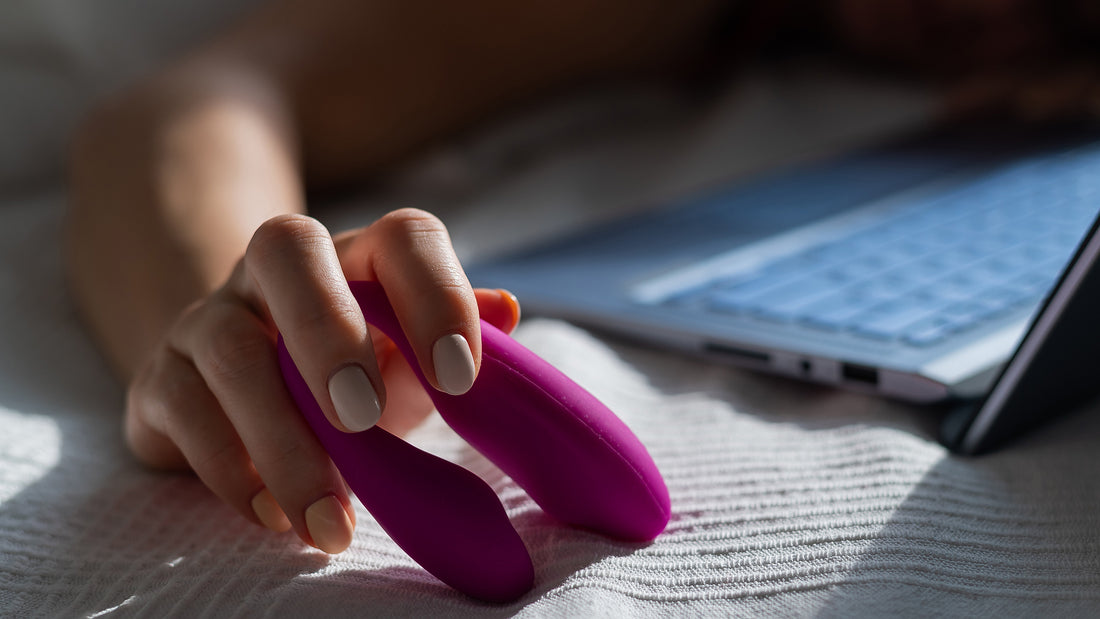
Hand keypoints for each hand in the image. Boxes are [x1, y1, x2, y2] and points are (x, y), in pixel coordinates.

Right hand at [123, 209, 519, 552]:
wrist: (239, 395)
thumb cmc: (352, 375)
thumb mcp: (411, 359)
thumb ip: (456, 337)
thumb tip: (505, 310)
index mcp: (358, 257)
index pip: (403, 236)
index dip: (436, 293)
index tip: (461, 378)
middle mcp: (276, 270)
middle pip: (288, 249)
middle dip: (330, 332)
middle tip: (364, 417)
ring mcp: (211, 316)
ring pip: (233, 350)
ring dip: (284, 440)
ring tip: (329, 519)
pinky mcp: (162, 376)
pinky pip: (181, 406)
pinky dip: (231, 469)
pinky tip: (273, 515)